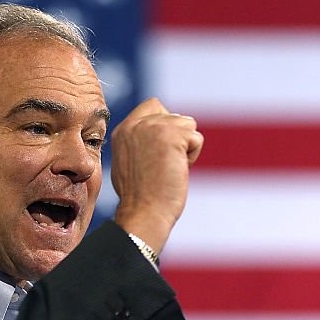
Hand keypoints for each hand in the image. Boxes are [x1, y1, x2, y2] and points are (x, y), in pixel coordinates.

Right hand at [111, 97, 202, 253]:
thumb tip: (162, 137)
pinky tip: (176, 171)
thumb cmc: (139, 197)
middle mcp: (136, 123)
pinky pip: (196, 138)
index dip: (165, 124)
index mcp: (123, 129)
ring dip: (185, 147)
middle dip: (177, 140)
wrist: (143, 213)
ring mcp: (153, 127)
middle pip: (174, 116)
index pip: (153, 106)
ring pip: (187, 125)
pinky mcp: (172, 135)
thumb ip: (140, 142)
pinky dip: (192, 157)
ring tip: (169, 168)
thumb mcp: (129, 162)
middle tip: (163, 166)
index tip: (161, 151)